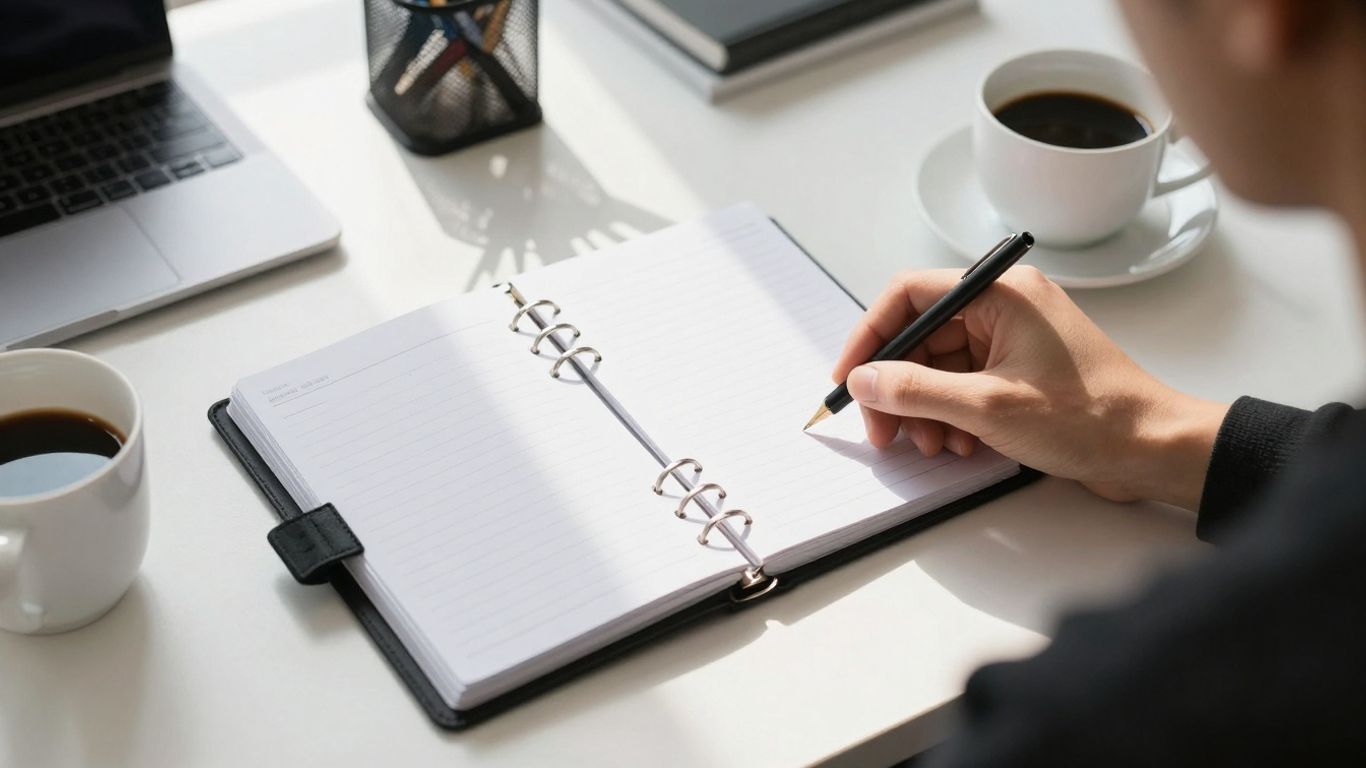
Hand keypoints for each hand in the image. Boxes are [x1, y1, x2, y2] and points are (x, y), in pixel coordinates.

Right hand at [833, 267, 1227, 508]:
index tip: (848, 378)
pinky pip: (964, 385)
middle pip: (920, 337)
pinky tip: (960, 444)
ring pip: (939, 366)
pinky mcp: (1020, 372)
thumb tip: (865, 379)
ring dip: (924, 408)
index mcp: (1000, 293)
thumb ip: (915, 390)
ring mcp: (1013, 340)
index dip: (870, 336)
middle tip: (883, 431)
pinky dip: (951, 415)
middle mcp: (1005, 307)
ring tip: (931, 445)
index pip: (909, 295)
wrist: (1152, 449)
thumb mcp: (987, 407)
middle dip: (896, 386)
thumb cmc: (1091, 418)